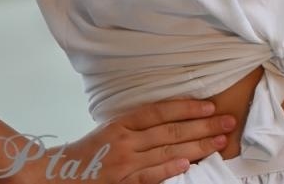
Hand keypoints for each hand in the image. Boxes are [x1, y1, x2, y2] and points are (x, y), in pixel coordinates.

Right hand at [30, 99, 235, 183]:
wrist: (54, 175)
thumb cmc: (88, 151)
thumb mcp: (111, 128)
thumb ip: (139, 124)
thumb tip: (177, 117)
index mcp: (120, 123)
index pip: (160, 111)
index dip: (187, 108)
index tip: (211, 107)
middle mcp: (123, 141)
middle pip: (170, 131)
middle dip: (203, 127)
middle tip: (229, 122)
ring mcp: (122, 164)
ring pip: (165, 153)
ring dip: (197, 147)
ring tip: (220, 142)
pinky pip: (149, 177)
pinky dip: (168, 171)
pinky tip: (188, 165)